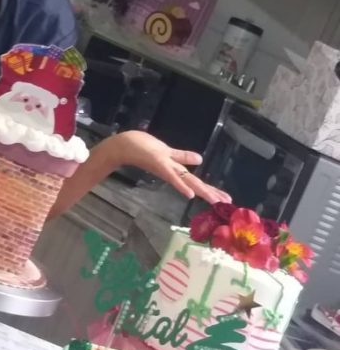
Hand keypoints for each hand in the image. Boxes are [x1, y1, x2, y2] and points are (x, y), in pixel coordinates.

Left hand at [114, 130, 230, 204]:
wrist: (121, 146)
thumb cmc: (141, 146)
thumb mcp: (167, 150)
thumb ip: (182, 156)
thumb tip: (200, 159)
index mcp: (174, 167)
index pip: (195, 179)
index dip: (210, 188)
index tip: (225, 198)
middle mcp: (171, 169)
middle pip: (194, 182)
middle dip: (211, 192)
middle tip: (228, 203)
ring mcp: (166, 167)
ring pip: (187, 180)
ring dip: (202, 190)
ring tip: (216, 200)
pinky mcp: (158, 163)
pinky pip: (172, 175)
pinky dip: (181, 184)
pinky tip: (190, 194)